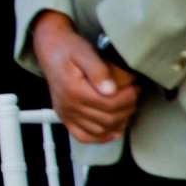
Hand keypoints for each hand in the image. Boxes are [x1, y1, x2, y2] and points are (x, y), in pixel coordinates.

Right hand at [32, 11, 138, 143]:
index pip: (109, 104)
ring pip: (100, 129)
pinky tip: (113, 131)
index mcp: (73, 90)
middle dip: (127, 108)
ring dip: (118, 122)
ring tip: (126, 108)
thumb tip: (111, 90)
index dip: (128, 98)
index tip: (136, 87)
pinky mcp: (65, 117)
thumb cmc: (68, 48)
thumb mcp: (84, 52)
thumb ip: (98, 70)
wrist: (49, 49)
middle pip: (107, 118)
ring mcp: (66, 114)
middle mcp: (69, 106)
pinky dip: (100, 138)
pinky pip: (83, 136)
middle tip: (134, 95)